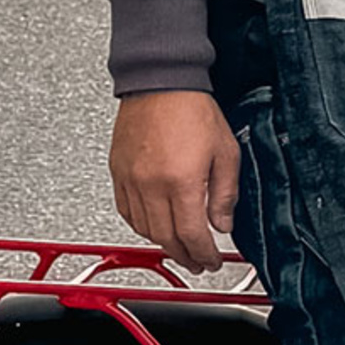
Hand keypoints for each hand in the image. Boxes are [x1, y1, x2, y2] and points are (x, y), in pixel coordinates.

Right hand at [109, 91, 240, 270]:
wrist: (160, 82)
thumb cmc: (192, 109)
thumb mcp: (226, 152)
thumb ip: (225, 193)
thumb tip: (222, 223)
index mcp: (181, 180)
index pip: (191, 234)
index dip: (204, 254)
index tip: (212, 261)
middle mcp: (151, 183)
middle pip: (165, 238)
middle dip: (184, 256)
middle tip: (198, 262)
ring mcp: (130, 178)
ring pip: (143, 228)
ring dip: (163, 244)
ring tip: (179, 248)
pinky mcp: (118, 171)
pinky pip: (126, 211)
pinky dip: (141, 225)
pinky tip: (154, 226)